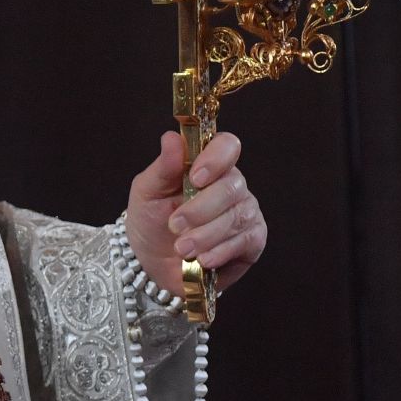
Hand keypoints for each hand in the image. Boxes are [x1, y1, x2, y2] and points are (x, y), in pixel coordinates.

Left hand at [124, 130, 265, 296]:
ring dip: (205, 235)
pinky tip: (203, 260)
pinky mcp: (253, 239)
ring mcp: (245, 211)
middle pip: (231, 186)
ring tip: (182, 248)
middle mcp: (231, 184)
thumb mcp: (148, 191)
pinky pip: (244, 241)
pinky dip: (220, 251)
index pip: (227, 146)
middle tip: (175, 225)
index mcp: (207, 164)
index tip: (195, 178)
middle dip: (201, 209)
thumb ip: (163, 166)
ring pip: (236, 216)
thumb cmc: (151, 219)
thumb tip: (171, 138)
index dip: (215, 159)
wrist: (153, 263)